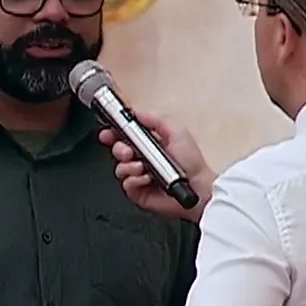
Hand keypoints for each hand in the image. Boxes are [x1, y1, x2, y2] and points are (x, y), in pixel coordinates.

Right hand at [97, 111, 214, 221]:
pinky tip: (147, 179)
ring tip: (143, 167)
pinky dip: (135, 180)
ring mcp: (138, 176)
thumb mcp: (176, 132)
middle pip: (117, 151)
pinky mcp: (138, 192)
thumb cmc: (192, 163)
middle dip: (119, 149)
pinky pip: (126, 184)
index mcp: (148, 144)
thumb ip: (155, 120)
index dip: (113, 133)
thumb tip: (136, 112)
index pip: (124, 136)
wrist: (198, 187)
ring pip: (119, 168)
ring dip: (129, 166)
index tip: (108, 132)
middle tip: (128, 151)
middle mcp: (141, 159)